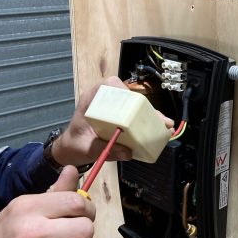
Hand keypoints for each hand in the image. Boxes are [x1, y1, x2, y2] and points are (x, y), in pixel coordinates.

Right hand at [0, 167, 94, 237]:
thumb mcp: (24, 210)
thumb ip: (54, 192)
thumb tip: (72, 170)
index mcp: (27, 209)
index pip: (76, 202)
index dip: (87, 208)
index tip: (84, 213)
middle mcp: (31, 233)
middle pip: (86, 227)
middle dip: (83, 231)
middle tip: (71, 235)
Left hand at [52, 76, 173, 166]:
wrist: (72, 150)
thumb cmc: (75, 145)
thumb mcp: (87, 149)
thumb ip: (104, 149)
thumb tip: (127, 152)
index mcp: (92, 100)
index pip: (110, 84)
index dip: (124, 91)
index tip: (136, 104)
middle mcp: (104, 100)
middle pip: (129, 96)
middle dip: (146, 108)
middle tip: (160, 120)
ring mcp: (114, 108)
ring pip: (135, 106)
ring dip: (150, 115)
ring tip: (165, 125)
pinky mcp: (121, 117)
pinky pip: (136, 115)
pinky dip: (147, 122)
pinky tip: (158, 129)